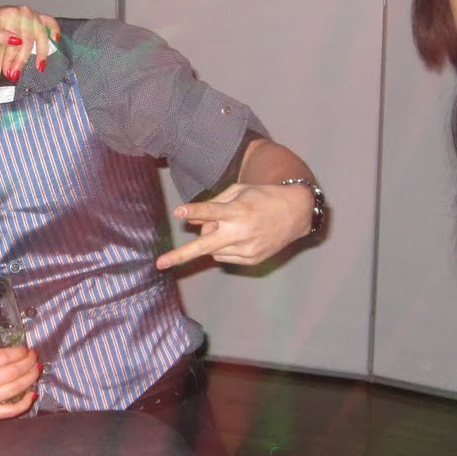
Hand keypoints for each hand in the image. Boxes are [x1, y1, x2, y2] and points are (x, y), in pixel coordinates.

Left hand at [0, 7, 60, 81]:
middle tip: (16, 75)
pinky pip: (51, 23)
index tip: (9, 73)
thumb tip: (16, 41)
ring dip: (42, 53)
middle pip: (28, 40)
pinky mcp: (40, 17)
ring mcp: (34, 14)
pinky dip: (55, 31)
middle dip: (22, 60)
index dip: (11, 59)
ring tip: (40, 68)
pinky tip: (56, 42)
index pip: (14, 41)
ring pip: (41, 35)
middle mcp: (25, 13)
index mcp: (11, 14)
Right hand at [0, 336, 40, 423]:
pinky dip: (25, 402)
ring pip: (16, 389)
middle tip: (35, 356)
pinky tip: (33, 393)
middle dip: (29, 362)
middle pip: (13, 372)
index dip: (18, 352)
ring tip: (37, 369)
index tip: (26, 348)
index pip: (2, 357)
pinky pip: (11, 410)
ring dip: (31, 378)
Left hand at [156, 180, 310, 270]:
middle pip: (204, 245)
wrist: (296, 213)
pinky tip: (240, 236)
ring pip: (212, 250)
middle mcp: (241, 232)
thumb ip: (213, 205)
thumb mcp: (239, 192)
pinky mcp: (251, 260)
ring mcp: (246, 249)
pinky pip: (224, 257)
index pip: (211, 211)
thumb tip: (190, 222)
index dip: (194, 211)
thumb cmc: (263, 197)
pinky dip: (225, 247)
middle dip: (180, 255)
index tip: (178, 212)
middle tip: (160, 264)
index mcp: (238, 211)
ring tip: (231, 226)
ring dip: (213, 240)